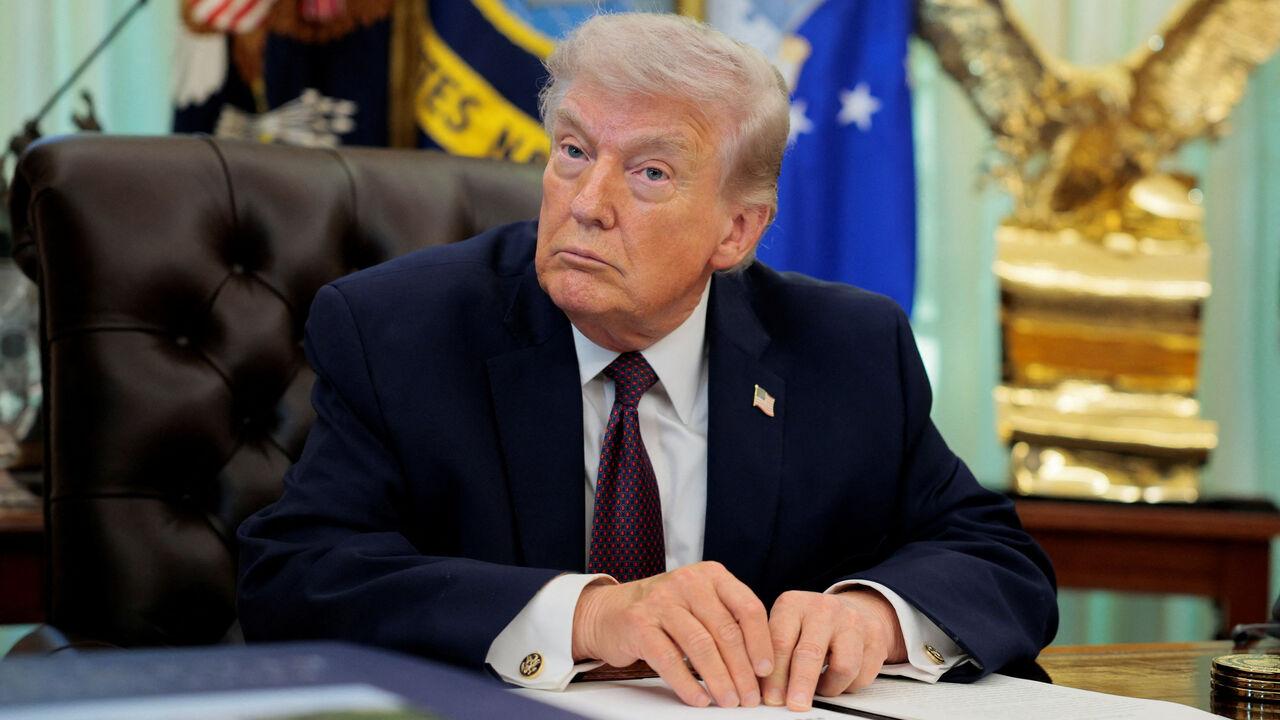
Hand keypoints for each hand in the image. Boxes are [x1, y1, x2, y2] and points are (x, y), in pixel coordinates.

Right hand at [571, 561, 773, 707]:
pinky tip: (699, 699)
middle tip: (750, 696)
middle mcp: (687, 582)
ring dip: (719, 679)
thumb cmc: (665, 610)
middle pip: (725, 630)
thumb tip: (761, 664)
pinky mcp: (639, 624)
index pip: (747, 607)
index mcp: (711, 575)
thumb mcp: (700, 602)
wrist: (610, 610)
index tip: (767, 670)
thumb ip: (728, 621)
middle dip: (742, 670)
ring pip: (700, 645)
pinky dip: (687, 683)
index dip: (761, 642)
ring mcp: (661, 601)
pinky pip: (669, 659)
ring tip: (729, 700)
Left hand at [762, 588, 906, 710]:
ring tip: (819, 687)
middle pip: (811, 653)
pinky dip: (847, 685)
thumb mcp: (785, 627)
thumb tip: (762, 689)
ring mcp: (852, 621)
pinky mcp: (875, 636)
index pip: (781, 642)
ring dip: (829, 688)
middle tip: (796, 704)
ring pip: (843, 667)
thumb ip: (772, 654)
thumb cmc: (810, 624)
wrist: (851, 609)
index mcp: (793, 604)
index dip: (775, 675)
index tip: (772, 697)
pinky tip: (837, 678)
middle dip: (801, 685)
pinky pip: (862, 675)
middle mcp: (823, 608)